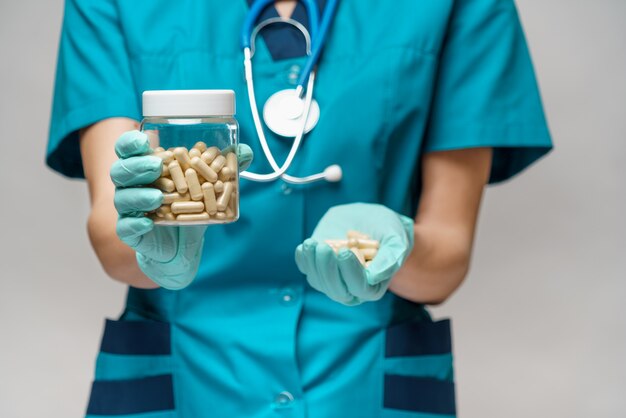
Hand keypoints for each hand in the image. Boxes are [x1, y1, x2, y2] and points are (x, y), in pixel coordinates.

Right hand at [110, 130, 252, 289]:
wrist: (183, 245)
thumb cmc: (191, 206)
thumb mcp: (207, 186)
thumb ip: (223, 167)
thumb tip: (246, 151)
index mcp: (146, 167)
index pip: (128, 149)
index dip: (130, 143)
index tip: (143, 141)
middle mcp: (133, 185)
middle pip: (121, 170)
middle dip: (137, 166)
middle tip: (156, 166)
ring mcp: (129, 208)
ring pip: (122, 197)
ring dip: (139, 195)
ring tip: (158, 198)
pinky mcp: (131, 231)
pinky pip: (125, 226)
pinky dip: (135, 223)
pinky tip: (147, 222)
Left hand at [295, 203, 413, 304]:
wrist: (372, 220)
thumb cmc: (389, 232)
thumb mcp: (396, 241)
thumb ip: (390, 259)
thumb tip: (374, 277)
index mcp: (373, 286)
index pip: (359, 288)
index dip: (350, 273)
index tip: (345, 251)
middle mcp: (351, 288)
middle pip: (335, 290)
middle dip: (327, 269)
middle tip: (325, 247)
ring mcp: (332, 278)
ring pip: (318, 281)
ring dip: (312, 263)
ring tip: (313, 242)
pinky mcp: (318, 265)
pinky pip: (306, 268)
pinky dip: (303, 258)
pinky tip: (306, 246)